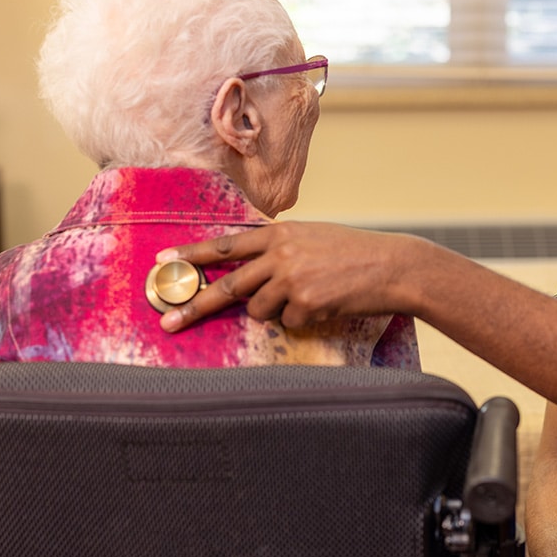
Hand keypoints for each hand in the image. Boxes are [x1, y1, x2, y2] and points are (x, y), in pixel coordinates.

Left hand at [155, 222, 425, 331]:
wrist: (393, 265)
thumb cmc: (354, 252)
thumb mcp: (312, 238)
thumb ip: (280, 249)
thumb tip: (249, 272)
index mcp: (280, 234)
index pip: (225, 244)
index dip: (192, 253)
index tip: (163, 260)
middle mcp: (280, 254)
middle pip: (227, 285)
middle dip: (195, 306)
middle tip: (168, 323)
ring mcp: (292, 279)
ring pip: (259, 309)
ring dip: (276, 310)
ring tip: (310, 294)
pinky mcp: (306, 303)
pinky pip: (289, 322)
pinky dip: (305, 318)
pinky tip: (328, 303)